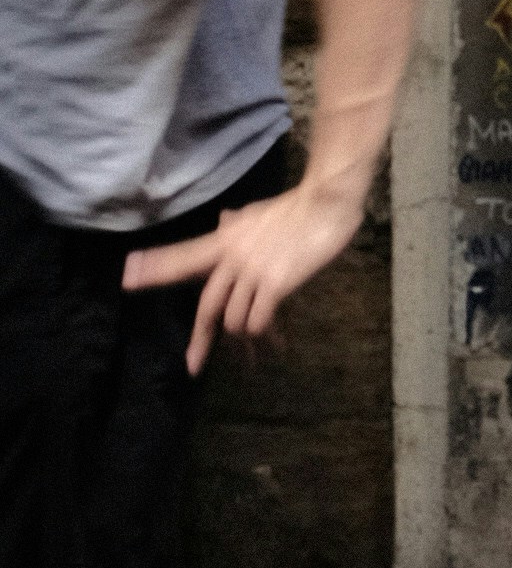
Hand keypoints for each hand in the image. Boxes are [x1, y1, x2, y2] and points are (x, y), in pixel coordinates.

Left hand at [121, 174, 367, 372]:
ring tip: (262, 349)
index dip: (155, 268)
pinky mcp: (275, 282)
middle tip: (192, 366)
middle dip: (200, 339)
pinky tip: (276, 338)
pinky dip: (263, 332)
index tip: (127, 276)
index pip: (183, 256)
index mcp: (225, 238)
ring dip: (246, 337)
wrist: (327, 201)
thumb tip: (224, 219)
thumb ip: (238, 223)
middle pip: (207, 305)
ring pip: (234, 318)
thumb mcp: (258, 213)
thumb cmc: (297, 206)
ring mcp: (253, 270)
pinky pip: (258, 319)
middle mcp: (232, 256)